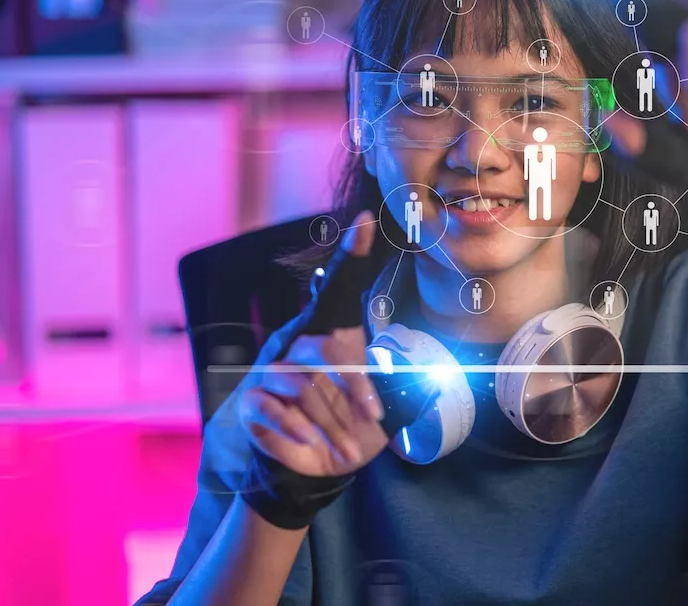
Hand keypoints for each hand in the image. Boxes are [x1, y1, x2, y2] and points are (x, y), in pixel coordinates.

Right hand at [236, 212, 389, 477]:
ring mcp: (273, 369)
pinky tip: (310, 441)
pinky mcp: (254, 399)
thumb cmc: (349, 426)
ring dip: (333, 421)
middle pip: (328, 349)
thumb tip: (433, 385)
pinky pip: (274, 408)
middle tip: (375, 415)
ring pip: (305, 386)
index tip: (365, 221)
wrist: (307, 465)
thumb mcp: (384, 410)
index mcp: (333, 332)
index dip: (352, 253)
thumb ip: (405, 393)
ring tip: (350, 447)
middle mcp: (300, 343)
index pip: (340, 285)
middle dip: (355, 385)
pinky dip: (298, 429)